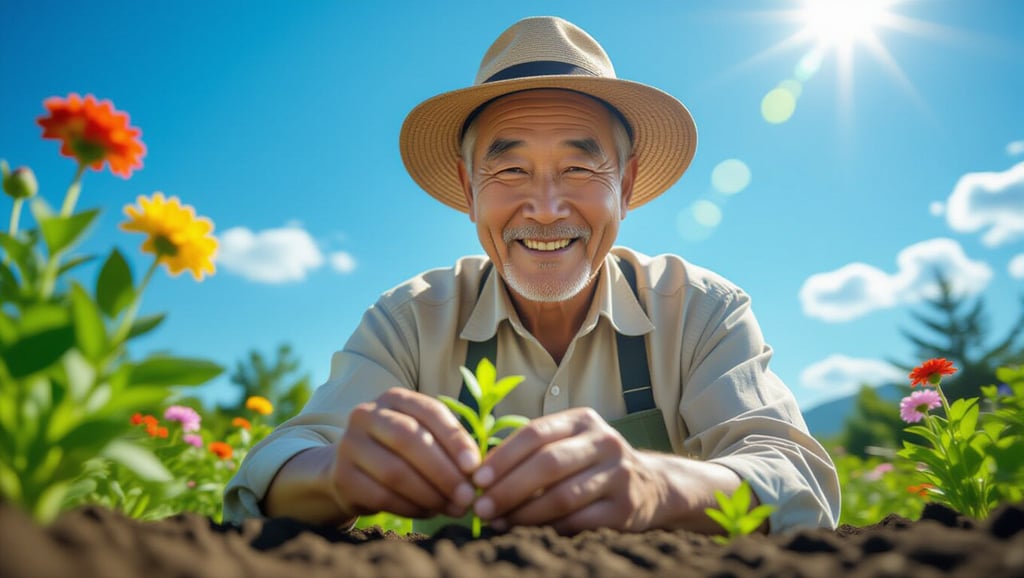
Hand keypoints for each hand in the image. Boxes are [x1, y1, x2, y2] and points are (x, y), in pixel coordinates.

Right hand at [329, 388, 480, 519]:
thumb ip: (448, 446)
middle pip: (410, 440)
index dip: (455, 439)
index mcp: (394, 398)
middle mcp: (367, 414)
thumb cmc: (399, 452)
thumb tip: (478, 471)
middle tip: (468, 496)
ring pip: (395, 472)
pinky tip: (430, 512)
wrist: (349, 470)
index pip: (430, 412)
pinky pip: (382, 496)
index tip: (476, 467)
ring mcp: (349, 445)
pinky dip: (412, 508)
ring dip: (431, 494)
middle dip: (444, 472)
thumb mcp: (422, 437)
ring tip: (454, 508)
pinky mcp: (342, 477)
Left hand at [470, 407, 666, 533]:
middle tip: (481, 508)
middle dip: (508, 488)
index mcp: (582, 420)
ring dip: (524, 513)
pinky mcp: (625, 508)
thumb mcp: (568, 444)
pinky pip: (578, 521)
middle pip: (547, 464)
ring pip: (562, 496)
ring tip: (499, 522)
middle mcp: (604, 441)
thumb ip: (530, 454)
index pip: (536, 433)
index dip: (503, 457)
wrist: (651, 485)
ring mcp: (619, 474)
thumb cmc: (591, 465)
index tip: (477, 479)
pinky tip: (528, 533)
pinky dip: (548, 529)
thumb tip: (480, 478)